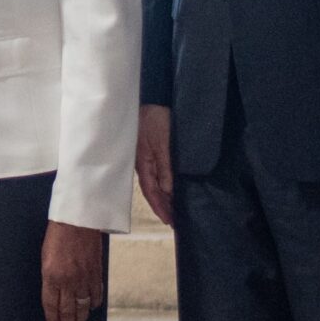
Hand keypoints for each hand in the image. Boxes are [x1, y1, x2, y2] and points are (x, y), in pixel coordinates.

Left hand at [41, 219, 106, 320]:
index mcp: (51, 276)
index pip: (51, 304)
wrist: (77, 221)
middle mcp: (68, 281)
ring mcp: (83, 278)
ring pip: (83, 305)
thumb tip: (53, 292)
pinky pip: (96, 294)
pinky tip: (91, 308)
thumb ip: (49, 276)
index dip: (52, 317)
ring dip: (80, 317)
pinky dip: (94, 304)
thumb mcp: (45, 257)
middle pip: (67, 309)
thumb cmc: (57, 236)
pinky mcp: (96, 273)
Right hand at [136, 104, 174, 227]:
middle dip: (163, 206)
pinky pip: (157, 174)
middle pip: (153, 191)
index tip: (170, 222)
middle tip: (176, 222)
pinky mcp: (151, 151)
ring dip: (164, 197)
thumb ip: (166, 167)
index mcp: (143, 165)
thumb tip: (169, 191)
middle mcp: (143, 165)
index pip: (152, 192)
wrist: (147, 98)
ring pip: (155, 183)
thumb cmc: (154, 119)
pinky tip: (170, 188)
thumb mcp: (163, 143)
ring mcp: (146, 158)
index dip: (161, 208)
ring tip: (175, 209)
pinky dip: (164, 185)